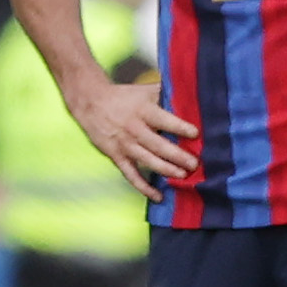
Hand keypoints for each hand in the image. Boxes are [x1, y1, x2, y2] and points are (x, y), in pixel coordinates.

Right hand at [68, 71, 196, 199]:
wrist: (91, 103)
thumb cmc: (123, 97)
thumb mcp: (144, 90)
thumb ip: (165, 95)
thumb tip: (190, 97)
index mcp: (143, 111)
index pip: (164, 121)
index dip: (179, 127)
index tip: (195, 134)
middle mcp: (134, 129)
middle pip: (158, 145)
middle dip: (178, 156)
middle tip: (194, 164)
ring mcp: (125, 145)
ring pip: (147, 161)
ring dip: (166, 170)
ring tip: (182, 176)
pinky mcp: (116, 156)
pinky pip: (131, 174)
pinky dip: (143, 186)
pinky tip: (157, 195)